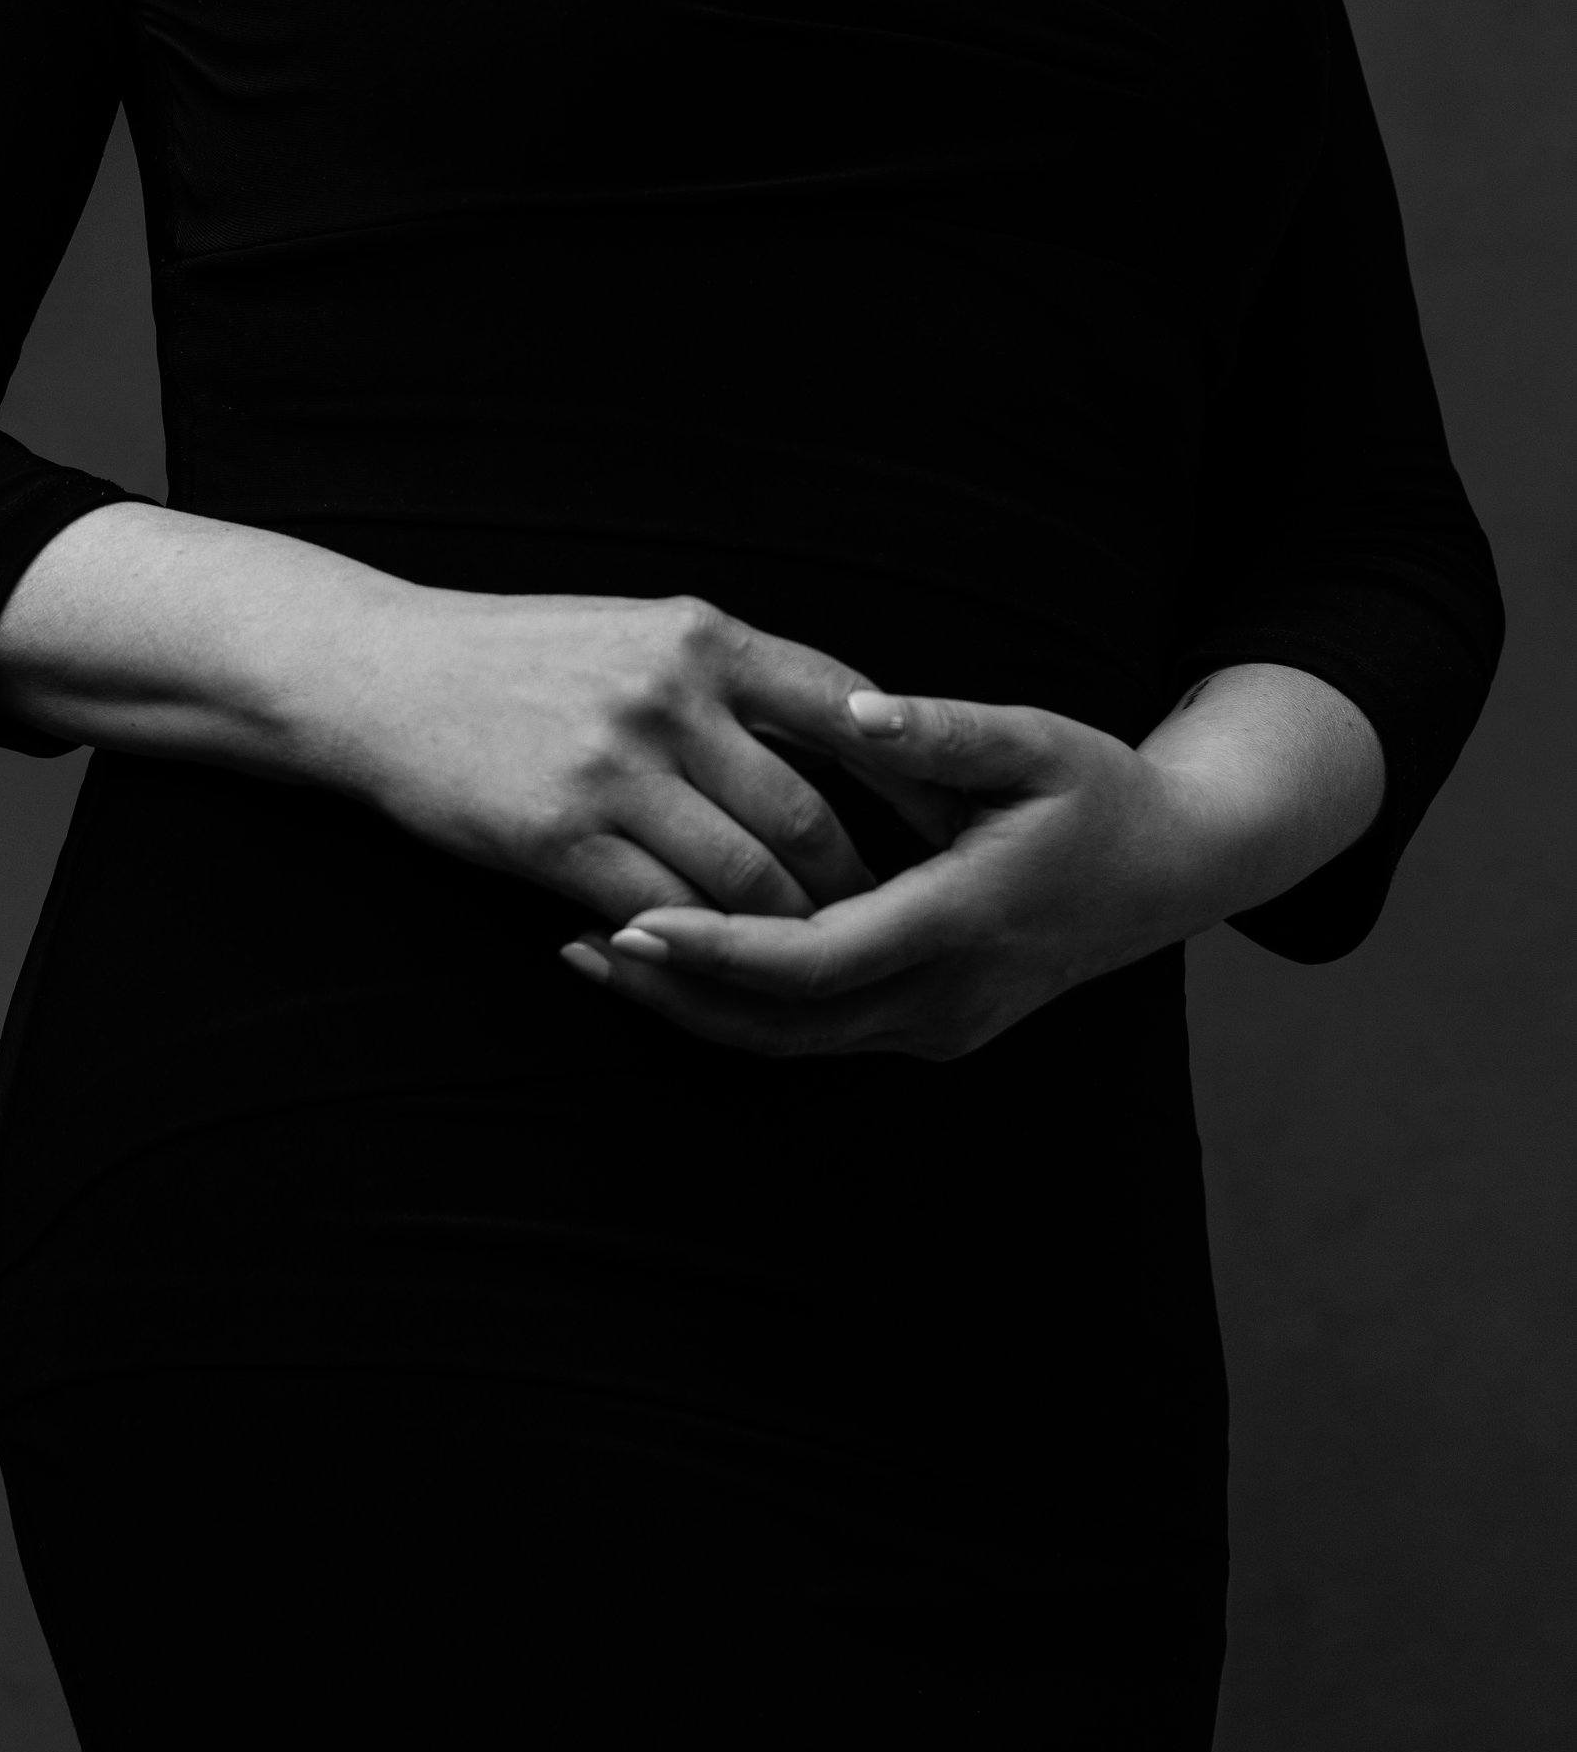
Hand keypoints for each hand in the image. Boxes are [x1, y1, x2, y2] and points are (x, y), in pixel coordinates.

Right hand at [318, 590, 956, 932]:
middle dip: (861, 884)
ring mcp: (612, 768)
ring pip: (746, 881)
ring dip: (789, 934)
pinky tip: (710, 965)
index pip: (846, 704)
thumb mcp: (633, 631)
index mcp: (700, 635)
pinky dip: (697, 949)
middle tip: (896, 926)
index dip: (911, 773)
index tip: (953, 824)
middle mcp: (666, 695)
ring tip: (817, 963)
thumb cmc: (512, 658)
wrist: (374, 675)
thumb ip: (728, 678)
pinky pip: (664, 914)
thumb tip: (843, 738)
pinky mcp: (558, 837)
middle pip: (809, 814)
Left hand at [561, 685, 1267, 1060]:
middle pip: (785, 1025)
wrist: (1174, 870)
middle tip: (577, 944)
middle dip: (677, 995)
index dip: (720, 948)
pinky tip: (671, 964)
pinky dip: (738, 1008)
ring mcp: (940, 1028)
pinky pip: (814, 1034)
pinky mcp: (928, 1030)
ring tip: (594, 956)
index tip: (633, 917)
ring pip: (792, 1044)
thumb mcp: (1034, 742)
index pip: (818, 960)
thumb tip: (855, 707)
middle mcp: (949, 998)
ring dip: (694, 1009)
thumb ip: (940, 730)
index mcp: (968, 921)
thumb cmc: (1097, 789)